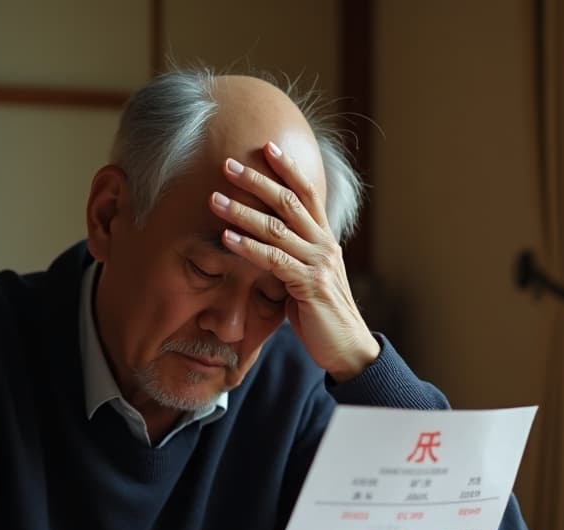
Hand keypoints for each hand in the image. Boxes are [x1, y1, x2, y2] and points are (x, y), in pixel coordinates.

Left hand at [210, 141, 380, 381]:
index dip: (288, 169)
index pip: (307, 194)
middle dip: (257, 180)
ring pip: (277, 228)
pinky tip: (227, 238)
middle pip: (289, 202)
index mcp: (324, 240)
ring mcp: (317, 264)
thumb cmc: (323, 315)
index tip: (267, 146)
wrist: (348, 349)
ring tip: (214, 199)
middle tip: (227, 164)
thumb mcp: (305, 280)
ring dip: (242, 211)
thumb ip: (289, 259)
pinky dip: (248, 247)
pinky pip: (274, 261)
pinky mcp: (309, 285)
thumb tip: (263, 247)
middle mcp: (323, 245)